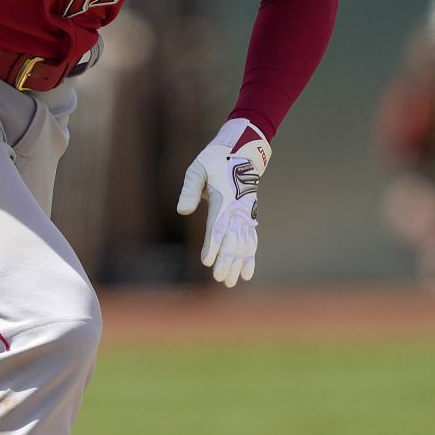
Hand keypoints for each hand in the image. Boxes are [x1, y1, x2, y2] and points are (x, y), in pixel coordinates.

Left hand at [175, 117, 270, 287]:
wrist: (243, 151)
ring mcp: (246, 214)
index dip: (213, 245)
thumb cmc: (215, 160)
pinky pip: (251, 240)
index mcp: (224, 200)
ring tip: (232, 282)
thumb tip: (182, 211)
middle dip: (227, 261)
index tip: (207, 262)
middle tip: (220, 279)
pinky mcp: (249, 217)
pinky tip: (247, 273)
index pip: (217, 227)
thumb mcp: (198, 170)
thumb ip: (189, 190)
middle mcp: (237, 210)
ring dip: (238, 264)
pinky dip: (250, 257)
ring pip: (244, 244)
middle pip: (233, 240)